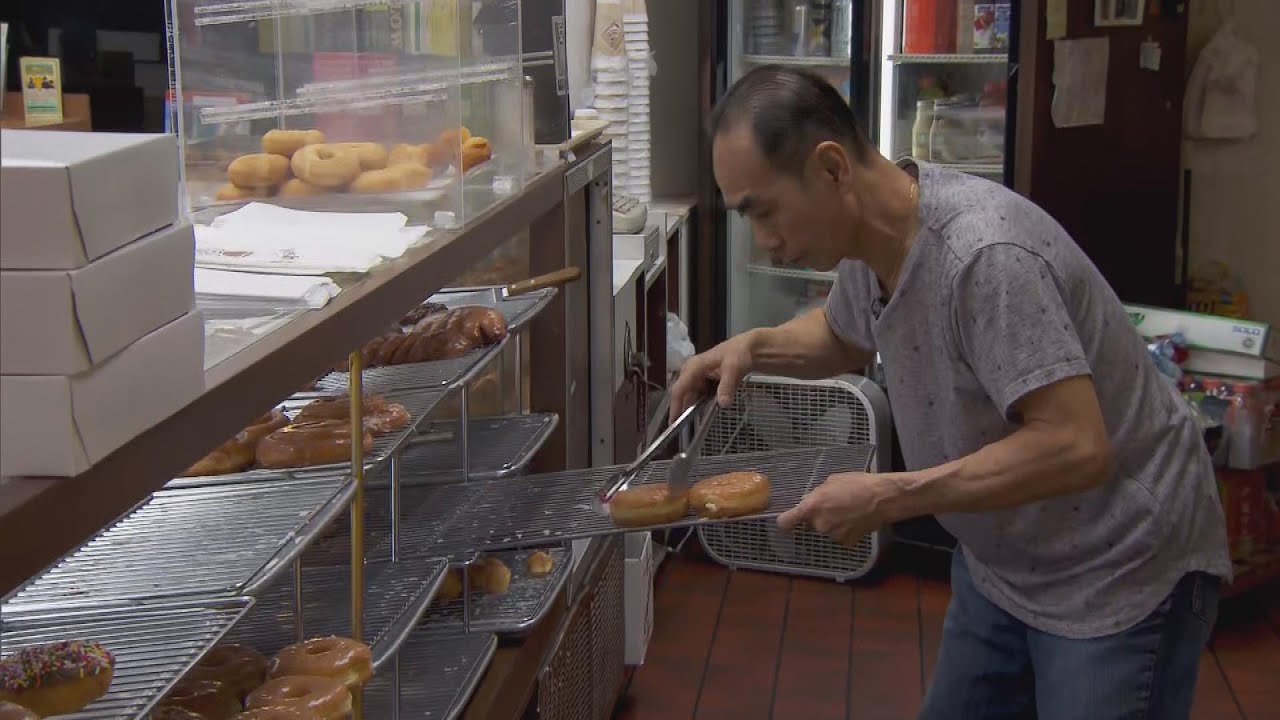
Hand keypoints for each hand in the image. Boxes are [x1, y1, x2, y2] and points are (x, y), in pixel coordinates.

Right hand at [669, 333, 754, 422]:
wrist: (748, 349)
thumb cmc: (738, 354)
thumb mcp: (734, 368)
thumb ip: (727, 386)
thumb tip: (723, 404)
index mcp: (693, 367)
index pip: (679, 389)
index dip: (675, 406)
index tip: (673, 423)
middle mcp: (691, 372)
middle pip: (683, 396)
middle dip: (684, 411)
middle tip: (686, 428)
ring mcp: (697, 378)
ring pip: (692, 398)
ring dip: (695, 408)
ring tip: (699, 420)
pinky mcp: (704, 382)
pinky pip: (700, 397)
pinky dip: (704, 404)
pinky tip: (710, 409)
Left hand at [776, 472, 895, 545]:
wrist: (884, 498)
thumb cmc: (858, 485)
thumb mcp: (832, 481)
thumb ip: (816, 494)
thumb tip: (808, 500)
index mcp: (812, 507)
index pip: (786, 522)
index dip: (785, 521)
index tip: (787, 521)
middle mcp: (819, 524)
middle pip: (810, 524)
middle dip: (817, 516)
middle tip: (833, 505)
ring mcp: (833, 535)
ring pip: (826, 529)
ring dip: (832, 523)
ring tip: (848, 510)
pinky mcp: (847, 542)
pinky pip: (840, 535)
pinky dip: (845, 529)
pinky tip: (855, 519)